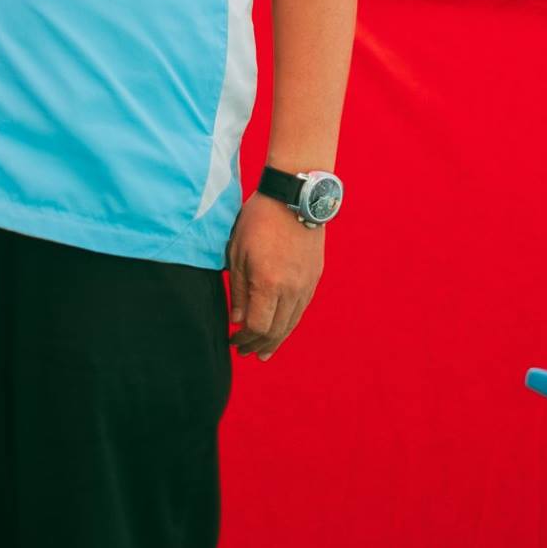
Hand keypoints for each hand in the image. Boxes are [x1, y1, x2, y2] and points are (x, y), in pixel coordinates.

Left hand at [226, 190, 324, 361]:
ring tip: (263, 350)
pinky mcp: (314, 277)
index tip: (233, 340)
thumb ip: (237, 289)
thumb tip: (237, 320)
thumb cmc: (259, 219)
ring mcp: (306, 285)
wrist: (294, 196)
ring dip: (276, 340)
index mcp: (268, 283)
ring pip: (291, 323)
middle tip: (244, 351)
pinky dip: (289, 323)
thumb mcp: (238, 251)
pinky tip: (281, 327)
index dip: (244, 338)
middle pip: (276, 331)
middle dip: (258, 344)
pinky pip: (301, 309)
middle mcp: (291, 289)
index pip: (258, 327)